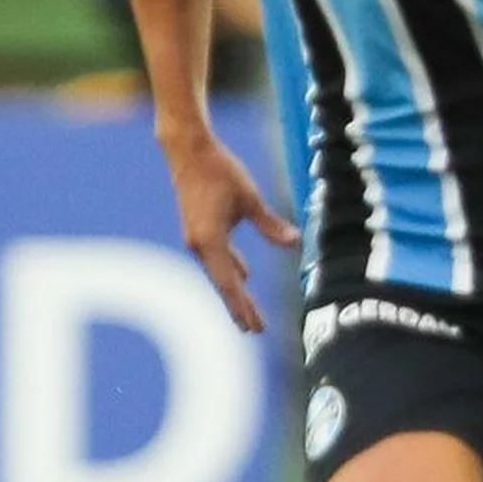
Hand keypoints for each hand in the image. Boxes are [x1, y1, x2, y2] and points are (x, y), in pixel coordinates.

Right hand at [164, 130, 297, 333]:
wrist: (188, 151)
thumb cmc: (219, 170)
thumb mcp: (249, 198)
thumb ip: (270, 224)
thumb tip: (294, 243)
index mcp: (210, 241)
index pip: (230, 284)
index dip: (244, 307)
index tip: (255, 327)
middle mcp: (199, 245)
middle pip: (223, 284)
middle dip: (239, 308)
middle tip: (255, 330)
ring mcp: (196, 238)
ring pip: (219, 271)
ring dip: (234, 290)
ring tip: (247, 311)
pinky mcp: (198, 229)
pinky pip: (217, 257)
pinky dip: (231, 268)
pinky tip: (244, 274)